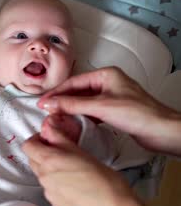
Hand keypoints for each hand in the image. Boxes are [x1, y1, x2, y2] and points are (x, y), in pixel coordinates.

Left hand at [22, 119, 160, 205]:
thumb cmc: (105, 183)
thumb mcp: (83, 153)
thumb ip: (61, 139)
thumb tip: (50, 126)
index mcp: (50, 161)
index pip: (28, 145)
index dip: (36, 139)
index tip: (48, 138)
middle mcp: (45, 178)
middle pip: (33, 160)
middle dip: (42, 153)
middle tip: (60, 150)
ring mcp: (49, 193)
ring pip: (42, 175)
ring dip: (50, 169)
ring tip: (71, 168)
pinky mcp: (56, 205)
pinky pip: (50, 190)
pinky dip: (57, 184)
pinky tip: (74, 184)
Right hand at [37, 67, 180, 154]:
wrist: (162, 131)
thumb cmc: (139, 114)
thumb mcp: (100, 107)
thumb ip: (72, 105)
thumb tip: (50, 103)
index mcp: (106, 74)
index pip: (74, 82)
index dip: (57, 92)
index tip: (43, 102)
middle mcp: (108, 83)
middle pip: (78, 91)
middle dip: (62, 101)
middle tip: (47, 110)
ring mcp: (111, 97)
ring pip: (84, 102)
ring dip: (71, 109)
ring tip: (56, 117)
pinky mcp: (114, 110)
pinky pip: (92, 111)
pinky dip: (81, 116)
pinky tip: (73, 122)